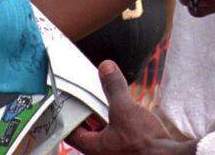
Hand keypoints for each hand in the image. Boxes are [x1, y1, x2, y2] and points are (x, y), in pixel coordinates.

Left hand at [68, 60, 193, 154]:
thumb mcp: (125, 109)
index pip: (70, 130)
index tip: (71, 100)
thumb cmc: (145, 144)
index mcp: (92, 148)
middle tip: (92, 97)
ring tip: (111, 104)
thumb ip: (113, 88)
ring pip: (103, 134)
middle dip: (90, 114)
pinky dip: (118, 126)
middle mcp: (101, 154)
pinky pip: (117, 137)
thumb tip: (106, 68)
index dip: (69, 113)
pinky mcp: (128, 153)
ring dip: (106, 119)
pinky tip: (128, 117)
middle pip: (86, 131)